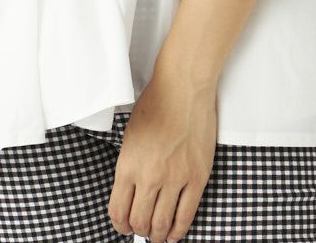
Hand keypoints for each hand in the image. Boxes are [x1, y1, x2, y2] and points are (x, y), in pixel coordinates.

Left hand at [108, 71, 216, 242]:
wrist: (183, 87)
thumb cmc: (155, 104)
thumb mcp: (130, 136)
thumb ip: (130, 165)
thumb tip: (131, 192)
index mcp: (127, 165)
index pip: (118, 211)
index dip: (120, 225)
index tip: (124, 226)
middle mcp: (149, 176)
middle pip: (140, 222)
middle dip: (140, 230)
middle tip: (143, 229)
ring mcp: (175, 178)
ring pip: (162, 224)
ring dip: (159, 235)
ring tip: (159, 235)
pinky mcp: (197, 177)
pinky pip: (187, 215)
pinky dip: (179, 230)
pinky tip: (175, 233)